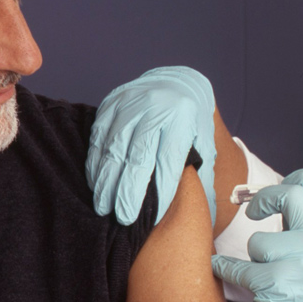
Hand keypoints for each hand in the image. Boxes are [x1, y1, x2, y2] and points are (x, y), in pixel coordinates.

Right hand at [86, 66, 218, 224]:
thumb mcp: (206, 142)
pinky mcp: (111, 103)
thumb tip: (206, 215)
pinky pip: (98, 137)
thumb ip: (204, 175)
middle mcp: (155, 108)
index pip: (169, 160)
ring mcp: (130, 104)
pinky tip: (96, 183)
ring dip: (107, 181)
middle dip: (129, 191)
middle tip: (123, 218)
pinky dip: (96, 162)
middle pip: (138, 156)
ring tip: (104, 207)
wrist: (178, 83)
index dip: (161, 191)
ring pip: (114, 148)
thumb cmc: (192, 121)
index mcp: (182, 119)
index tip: (154, 218)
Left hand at [209, 169, 302, 301]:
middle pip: (290, 194)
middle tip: (253, 211)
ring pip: (259, 240)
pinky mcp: (274, 283)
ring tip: (266, 272)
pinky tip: (223, 269)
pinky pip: (237, 265)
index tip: (286, 181)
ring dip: (254, 256)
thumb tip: (273, 193)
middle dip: (263, 199)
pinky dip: (225, 269)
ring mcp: (300, 261)